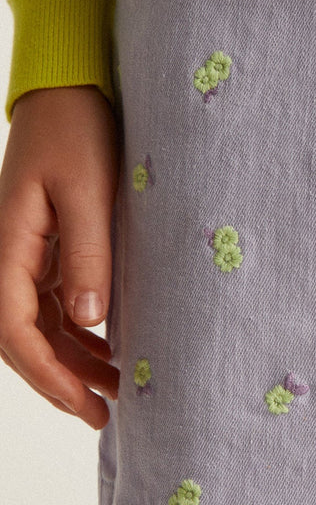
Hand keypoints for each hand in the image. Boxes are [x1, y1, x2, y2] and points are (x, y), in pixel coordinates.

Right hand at [0, 85, 120, 426]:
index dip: (49, 376)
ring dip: (72, 360)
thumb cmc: (78, 130)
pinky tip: (108, 347)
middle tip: (104, 416)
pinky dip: (77, 331)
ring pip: (39, 324)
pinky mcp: (45, 244)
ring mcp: (24, 251)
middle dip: (60, 381)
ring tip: (117, 390)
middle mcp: (7, 255)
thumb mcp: (90, 193)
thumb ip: (89, 256)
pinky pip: (52, 301)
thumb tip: (90, 322)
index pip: (16, 331)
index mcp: (7, 246)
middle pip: (23, 338)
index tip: (85, 406)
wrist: (71, 88)